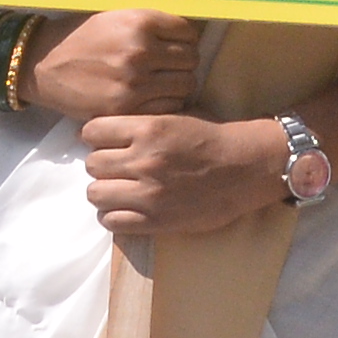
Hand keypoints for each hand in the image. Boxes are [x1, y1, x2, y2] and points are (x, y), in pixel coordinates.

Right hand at [21, 10, 201, 118]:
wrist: (44, 64)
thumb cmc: (82, 37)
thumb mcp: (116, 17)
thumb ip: (150, 24)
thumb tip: (189, 33)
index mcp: (140, 22)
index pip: (189, 32)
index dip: (185, 40)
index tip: (175, 46)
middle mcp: (140, 50)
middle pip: (191, 59)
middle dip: (183, 63)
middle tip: (169, 67)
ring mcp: (135, 81)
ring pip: (186, 85)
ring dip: (178, 85)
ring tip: (163, 84)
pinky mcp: (126, 106)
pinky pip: (169, 106)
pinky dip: (167, 104)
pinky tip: (153, 98)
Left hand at [79, 108, 289, 245]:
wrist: (245, 167)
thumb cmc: (212, 138)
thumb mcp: (175, 116)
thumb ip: (140, 122)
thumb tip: (104, 131)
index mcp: (148, 129)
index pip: (92, 131)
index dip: (96, 136)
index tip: (105, 142)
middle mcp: (143, 160)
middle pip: (91, 164)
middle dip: (101, 165)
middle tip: (115, 168)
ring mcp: (148, 193)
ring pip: (95, 194)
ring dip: (104, 191)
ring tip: (118, 190)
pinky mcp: (155, 220)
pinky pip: (111, 221)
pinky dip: (113, 215)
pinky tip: (126, 209)